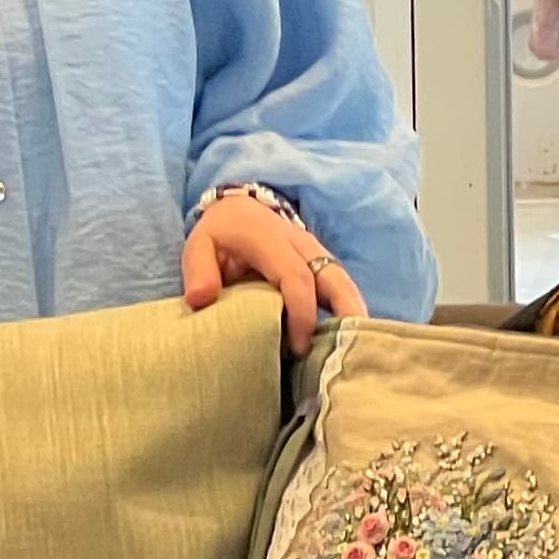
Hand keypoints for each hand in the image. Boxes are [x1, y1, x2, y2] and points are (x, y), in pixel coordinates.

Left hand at [184, 190, 365, 354]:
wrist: (240, 208)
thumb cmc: (221, 233)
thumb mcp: (198, 245)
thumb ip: (199, 271)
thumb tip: (202, 300)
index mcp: (270, 239)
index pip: (296, 276)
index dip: (302, 312)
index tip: (299, 345)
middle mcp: (300, 243)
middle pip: (334, 276)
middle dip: (345, 312)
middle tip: (349, 349)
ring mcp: (315, 251)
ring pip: (344, 280)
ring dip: (353, 312)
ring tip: (359, 347)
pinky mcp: (321, 262)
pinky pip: (340, 284)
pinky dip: (347, 309)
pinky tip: (349, 336)